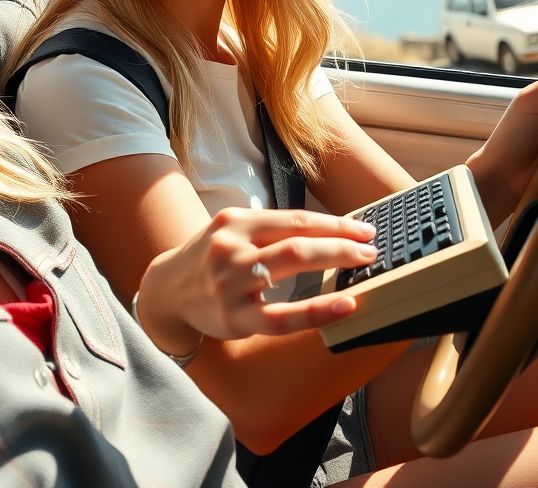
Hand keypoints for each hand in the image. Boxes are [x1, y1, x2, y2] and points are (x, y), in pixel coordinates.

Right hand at [135, 208, 376, 357]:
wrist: (166, 290)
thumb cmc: (210, 258)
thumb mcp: (231, 232)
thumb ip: (269, 232)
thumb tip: (328, 234)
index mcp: (235, 221)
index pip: (295, 219)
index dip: (334, 224)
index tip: (365, 229)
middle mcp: (232, 247)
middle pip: (297, 240)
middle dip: (341, 243)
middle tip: (371, 248)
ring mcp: (231, 283)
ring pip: (290, 267)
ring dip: (334, 264)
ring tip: (362, 268)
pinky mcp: (234, 318)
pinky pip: (283, 317)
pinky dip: (318, 311)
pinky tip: (344, 307)